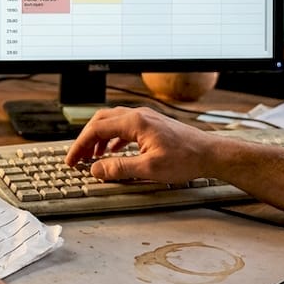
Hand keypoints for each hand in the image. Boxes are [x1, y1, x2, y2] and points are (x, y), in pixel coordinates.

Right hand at [65, 106, 213, 183]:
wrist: (211, 154)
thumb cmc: (185, 159)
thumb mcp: (149, 168)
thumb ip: (119, 168)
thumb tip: (96, 169)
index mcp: (135, 122)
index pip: (96, 129)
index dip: (80, 145)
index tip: (72, 160)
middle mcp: (138, 115)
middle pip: (101, 121)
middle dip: (86, 139)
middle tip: (77, 157)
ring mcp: (146, 118)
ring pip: (112, 122)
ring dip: (99, 138)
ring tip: (92, 156)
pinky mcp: (152, 125)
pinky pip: (124, 127)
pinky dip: (113, 138)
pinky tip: (113, 151)